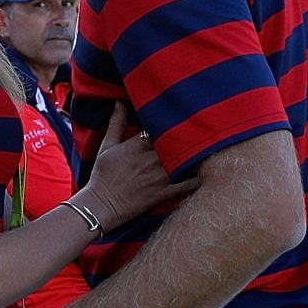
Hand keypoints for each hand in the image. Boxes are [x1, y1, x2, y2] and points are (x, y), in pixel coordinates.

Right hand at [82, 102, 198, 232]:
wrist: (100, 205)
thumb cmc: (102, 175)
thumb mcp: (107, 146)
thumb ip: (116, 123)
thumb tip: (118, 101)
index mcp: (137, 146)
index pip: (160, 128)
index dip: (171, 123)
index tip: (179, 118)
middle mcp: (149, 160)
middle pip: (175, 143)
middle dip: (185, 137)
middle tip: (201, 128)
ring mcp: (158, 177)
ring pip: (183, 162)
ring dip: (195, 155)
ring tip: (207, 146)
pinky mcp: (162, 193)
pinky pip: (186, 185)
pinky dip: (197, 178)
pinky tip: (206, 171)